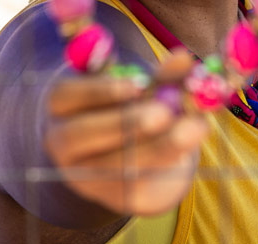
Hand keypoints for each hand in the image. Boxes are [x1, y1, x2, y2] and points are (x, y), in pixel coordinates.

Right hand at [43, 51, 208, 216]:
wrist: (137, 154)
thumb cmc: (131, 107)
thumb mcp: (143, 86)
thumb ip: (161, 74)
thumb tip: (183, 59)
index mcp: (62, 105)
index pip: (66, 95)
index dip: (100, 90)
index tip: (138, 84)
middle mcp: (63, 142)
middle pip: (81, 134)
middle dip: (125, 123)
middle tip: (164, 112)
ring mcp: (85, 174)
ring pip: (115, 164)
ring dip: (159, 145)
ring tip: (194, 126)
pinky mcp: (115, 197)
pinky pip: (138, 183)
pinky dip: (167, 163)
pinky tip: (189, 146)